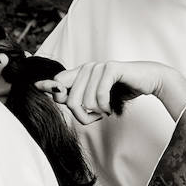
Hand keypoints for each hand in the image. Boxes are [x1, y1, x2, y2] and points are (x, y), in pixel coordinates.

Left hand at [36, 60, 185, 123]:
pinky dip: (104, 107)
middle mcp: (88, 68)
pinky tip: (110, 108)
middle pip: (69, 98)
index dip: (48, 86)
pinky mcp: (110, 69)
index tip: (37, 87)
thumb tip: (59, 98)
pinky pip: (98, 95)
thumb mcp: (99, 97)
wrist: (148, 80)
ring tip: (105, 112)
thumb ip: (80, 96)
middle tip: (94, 119)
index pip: (59, 80)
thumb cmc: (123, 90)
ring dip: (95, 113)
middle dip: (80, 115)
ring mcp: (98, 67)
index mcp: (82, 73)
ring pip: (83, 100)